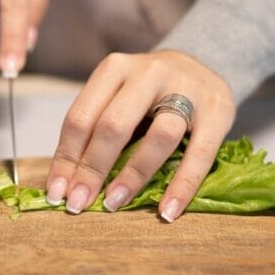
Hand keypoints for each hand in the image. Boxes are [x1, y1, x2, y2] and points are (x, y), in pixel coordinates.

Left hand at [45, 50, 235, 221]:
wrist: (204, 64)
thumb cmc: (149, 92)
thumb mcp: (119, 95)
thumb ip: (96, 127)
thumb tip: (66, 181)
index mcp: (115, 68)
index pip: (82, 116)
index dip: (66, 157)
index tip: (56, 192)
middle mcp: (149, 72)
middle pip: (114, 124)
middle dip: (92, 168)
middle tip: (78, 203)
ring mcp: (187, 89)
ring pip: (159, 136)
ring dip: (133, 175)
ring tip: (114, 203)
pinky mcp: (217, 110)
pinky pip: (199, 154)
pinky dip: (183, 185)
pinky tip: (168, 211)